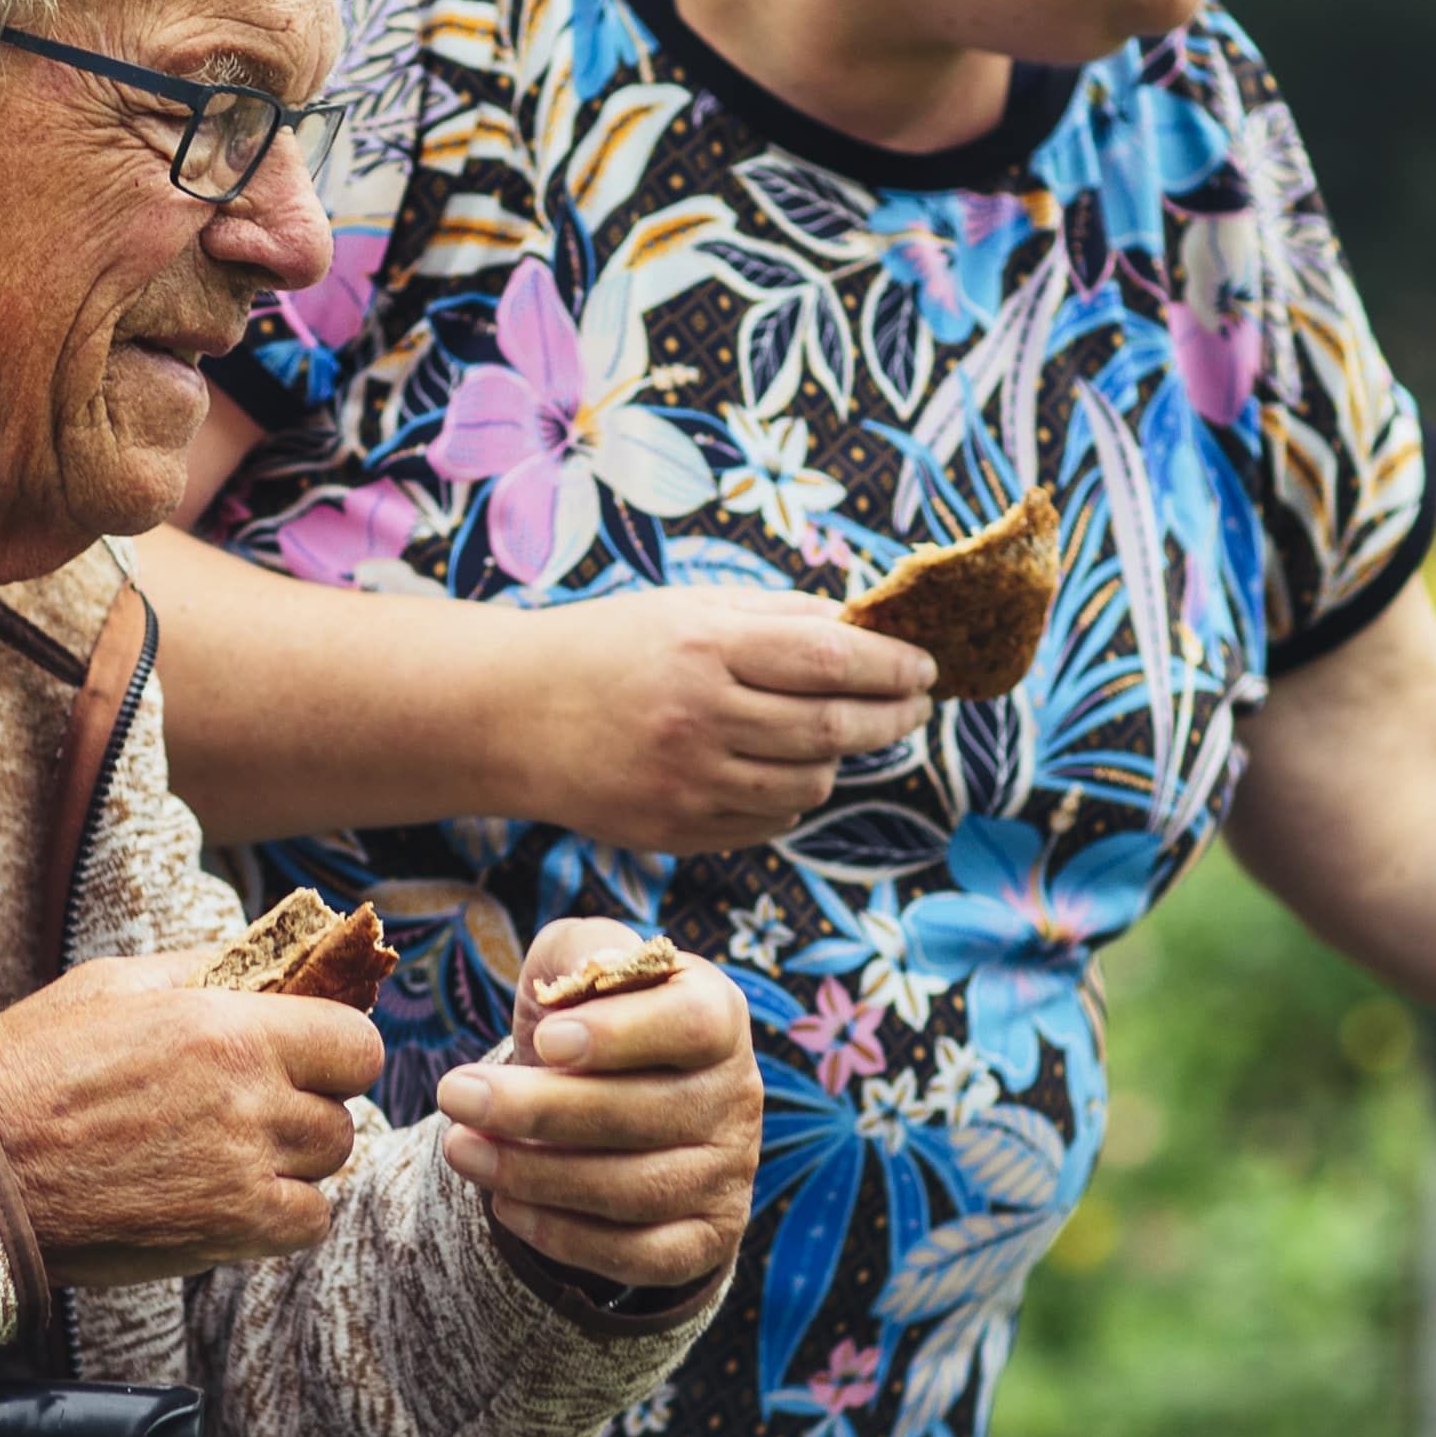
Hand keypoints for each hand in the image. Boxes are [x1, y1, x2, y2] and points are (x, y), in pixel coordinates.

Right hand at [0, 951, 382, 1287]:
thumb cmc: (30, 1069)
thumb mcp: (112, 987)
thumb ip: (204, 969)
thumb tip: (271, 958)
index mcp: (226, 1029)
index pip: (356, 1041)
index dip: (334, 1047)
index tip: (305, 1053)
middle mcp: (248, 1100)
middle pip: (342, 1108)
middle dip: (309, 1101)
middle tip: (253, 1104)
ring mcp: (241, 1173)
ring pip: (327, 1165)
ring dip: (295, 1157)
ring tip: (232, 1149)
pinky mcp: (224, 1233)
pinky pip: (306, 1223)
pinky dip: (284, 1212)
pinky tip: (232, 1194)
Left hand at [430, 917, 761, 1293]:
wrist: (609, 1112)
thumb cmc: (585, 1024)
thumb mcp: (578, 967)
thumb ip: (582, 952)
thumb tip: (595, 966)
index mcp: (717, 1015)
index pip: (694, 1024)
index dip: (621, 1035)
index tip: (544, 1039)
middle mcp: (735, 1097)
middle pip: (647, 1113)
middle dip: (539, 1108)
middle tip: (454, 1094)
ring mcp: (725, 1175)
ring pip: (635, 1190)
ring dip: (534, 1173)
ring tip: (458, 1147)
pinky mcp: (704, 1239)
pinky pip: (638, 1255)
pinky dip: (563, 1235)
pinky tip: (504, 1204)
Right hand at [498, 593, 933, 851]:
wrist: (510, 715)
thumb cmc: (607, 648)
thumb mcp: (686, 606)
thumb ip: (775, 616)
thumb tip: (863, 629)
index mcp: (704, 646)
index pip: (832, 661)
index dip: (892, 667)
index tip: (925, 668)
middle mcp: (699, 717)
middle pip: (833, 729)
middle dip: (891, 718)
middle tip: (913, 707)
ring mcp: (686, 782)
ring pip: (810, 786)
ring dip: (839, 762)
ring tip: (835, 736)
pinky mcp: (675, 830)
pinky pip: (769, 823)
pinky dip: (792, 799)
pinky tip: (780, 771)